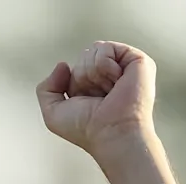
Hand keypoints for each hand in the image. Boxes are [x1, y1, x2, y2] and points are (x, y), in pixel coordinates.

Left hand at [36, 42, 156, 159]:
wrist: (111, 134)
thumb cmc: (85, 129)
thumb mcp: (53, 113)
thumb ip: (46, 88)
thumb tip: (63, 64)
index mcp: (97, 85)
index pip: (77, 66)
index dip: (74, 83)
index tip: (87, 102)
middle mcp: (113, 75)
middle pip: (85, 54)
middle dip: (84, 76)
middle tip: (99, 97)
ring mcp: (127, 67)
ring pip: (95, 49)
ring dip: (93, 73)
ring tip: (108, 91)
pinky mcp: (139, 61)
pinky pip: (107, 48)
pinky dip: (104, 65)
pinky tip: (116, 82)